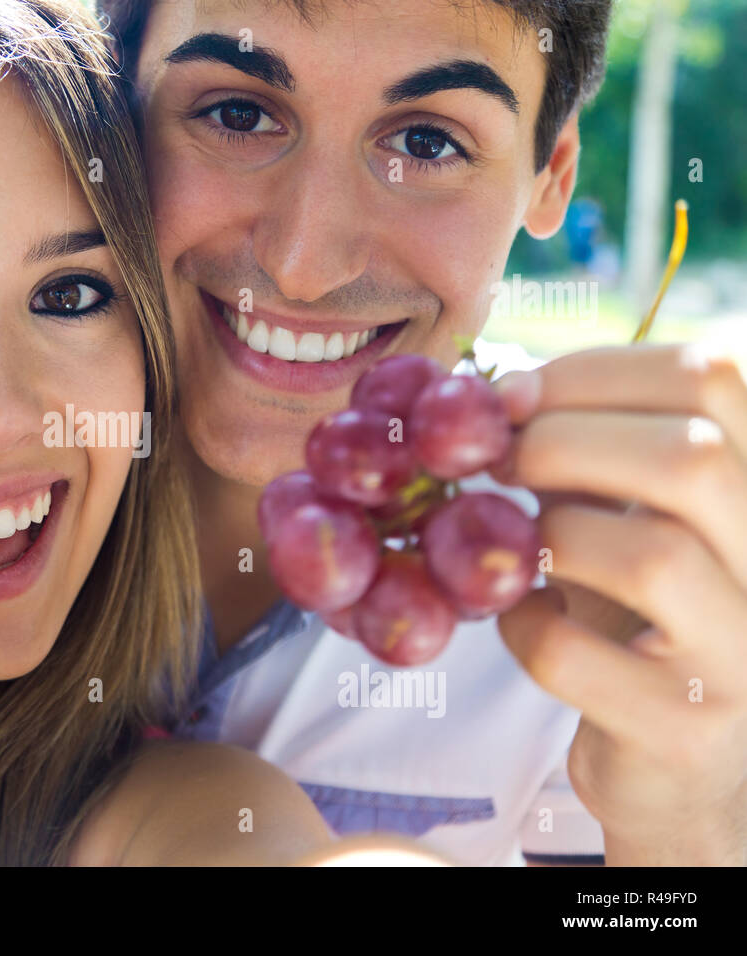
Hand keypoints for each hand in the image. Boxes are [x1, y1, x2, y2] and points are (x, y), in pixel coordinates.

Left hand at [495, 344, 746, 864]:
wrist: (674, 756)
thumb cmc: (637, 611)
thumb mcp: (625, 510)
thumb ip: (587, 450)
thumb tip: (498, 393)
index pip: (712, 378)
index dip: (593, 371)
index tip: (511, 397)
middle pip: (692, 459)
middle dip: (562, 441)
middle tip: (497, 461)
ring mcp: (742, 654)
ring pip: (651, 558)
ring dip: (547, 537)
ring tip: (519, 546)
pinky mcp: (682, 730)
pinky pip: (573, 654)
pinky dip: (521, 625)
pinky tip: (522, 617)